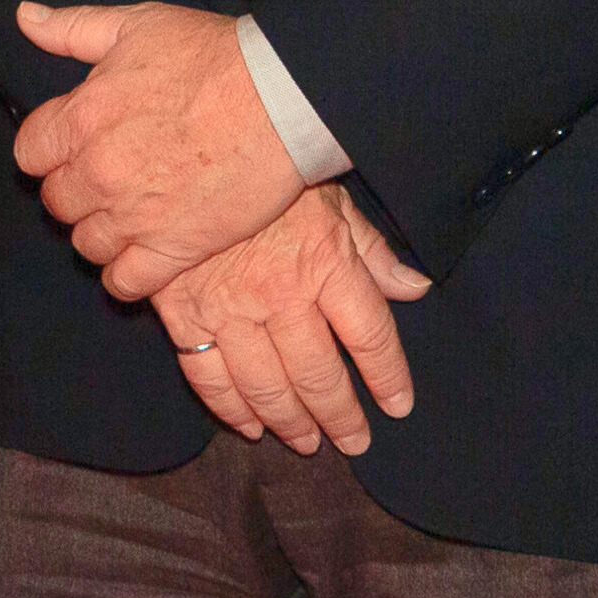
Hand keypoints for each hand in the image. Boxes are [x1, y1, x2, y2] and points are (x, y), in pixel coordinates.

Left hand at [12, 0, 303, 304]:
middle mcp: (97, 173)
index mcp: (80, 119)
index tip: (76, 146)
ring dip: (101, 231)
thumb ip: (73, 28)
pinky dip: (126, 275)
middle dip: (77, 190)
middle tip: (110, 178)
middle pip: (57, 202)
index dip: (51, 150)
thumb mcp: (136, 25)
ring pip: (86, 244)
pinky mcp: (172, 250)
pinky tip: (143, 256)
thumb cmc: (213, 57)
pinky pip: (124, 283)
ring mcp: (133, 217)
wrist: (282, 98)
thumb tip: (25, 16)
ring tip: (129, 214)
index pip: (30, 154)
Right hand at [151, 186, 431, 455]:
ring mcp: (229, 309)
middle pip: (319, 374)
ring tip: (308, 443)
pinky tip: (249, 426)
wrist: (183, 154)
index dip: (388, 378)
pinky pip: (208, 376)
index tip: (398, 406)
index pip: (370, 337)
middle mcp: (281, 294)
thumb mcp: (330, 196)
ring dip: (290, 422)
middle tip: (354, 442)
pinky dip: (230, 409)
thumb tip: (415, 288)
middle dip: (340, 417)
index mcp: (325, 262)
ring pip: (266, 386)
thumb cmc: (264, 171)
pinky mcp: (183, 314)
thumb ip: (370, 248)